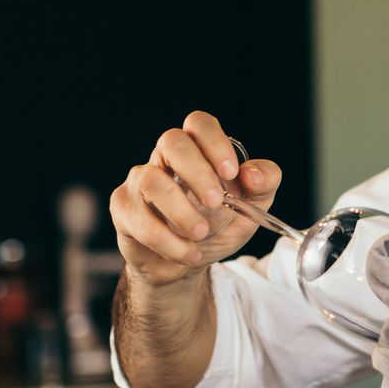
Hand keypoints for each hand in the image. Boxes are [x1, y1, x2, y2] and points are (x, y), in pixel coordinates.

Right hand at [109, 110, 282, 287]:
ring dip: (181, 212)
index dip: (214, 142)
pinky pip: (140, 219)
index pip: (199, 124)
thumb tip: (252, 174)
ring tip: (201, 235)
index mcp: (197, 150)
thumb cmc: (218, 226)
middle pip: (172, 141)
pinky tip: (189, 253)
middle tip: (216, 203)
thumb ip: (264, 183)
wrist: (188, 263)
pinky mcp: (123, 209)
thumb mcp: (251, 208)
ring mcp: (140, 181)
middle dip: (197, 173)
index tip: (231, 173)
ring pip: (151, 181)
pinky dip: (169, 241)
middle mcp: (165, 159)